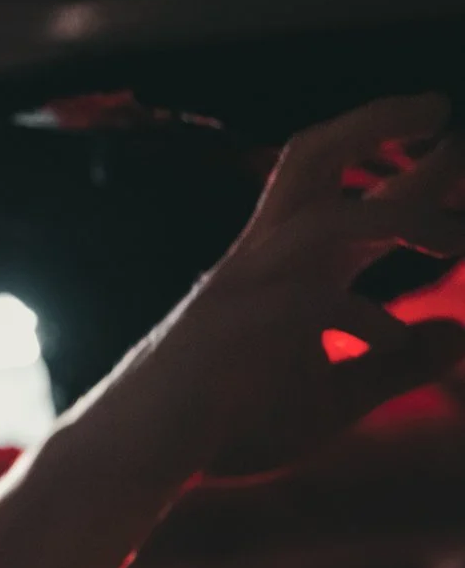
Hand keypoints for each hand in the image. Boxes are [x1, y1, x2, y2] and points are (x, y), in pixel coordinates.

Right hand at [162, 95, 464, 478]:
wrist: (133, 456)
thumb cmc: (222, 425)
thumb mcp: (330, 399)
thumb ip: (392, 368)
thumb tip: (458, 334)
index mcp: (284, 267)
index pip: (346, 190)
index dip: (409, 163)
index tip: (456, 142)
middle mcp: (263, 260)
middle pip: (312, 157)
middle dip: (377, 123)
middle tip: (441, 111)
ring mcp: (242, 290)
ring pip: (322, 218)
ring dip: (400, 216)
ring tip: (459, 239)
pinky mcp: (230, 331)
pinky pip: (309, 303)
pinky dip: (365, 316)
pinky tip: (397, 339)